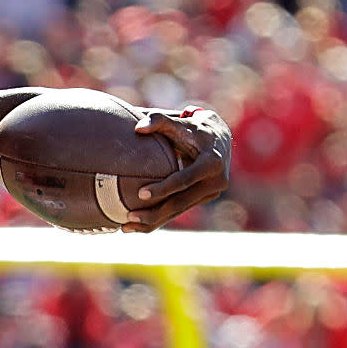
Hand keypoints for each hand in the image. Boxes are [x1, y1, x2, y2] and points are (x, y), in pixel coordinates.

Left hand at [123, 106, 231, 231]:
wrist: (219, 137)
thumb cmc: (192, 128)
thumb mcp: (178, 122)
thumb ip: (158, 120)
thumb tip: (138, 128)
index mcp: (211, 163)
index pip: (185, 179)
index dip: (164, 187)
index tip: (141, 194)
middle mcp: (216, 182)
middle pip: (181, 202)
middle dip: (155, 212)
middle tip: (128, 217)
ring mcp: (210, 193)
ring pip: (179, 210)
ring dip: (154, 221)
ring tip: (127, 227)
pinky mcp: (202, 199)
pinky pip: (179, 210)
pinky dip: (159, 219)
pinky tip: (137, 227)